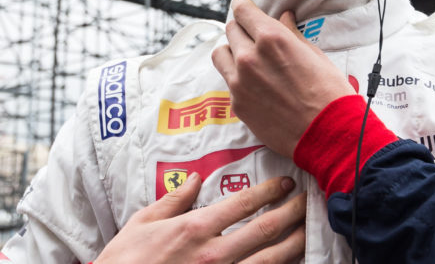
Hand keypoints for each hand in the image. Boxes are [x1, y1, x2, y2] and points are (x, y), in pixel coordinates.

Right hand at [95, 174, 305, 263]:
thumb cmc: (124, 262)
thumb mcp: (141, 225)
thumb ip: (172, 200)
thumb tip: (192, 178)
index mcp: (195, 229)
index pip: (243, 203)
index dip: (270, 191)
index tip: (285, 184)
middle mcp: (214, 254)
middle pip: (266, 229)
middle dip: (292, 212)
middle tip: (309, 201)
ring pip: (272, 260)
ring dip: (295, 243)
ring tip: (309, 231)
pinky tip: (292, 262)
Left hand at [211, 0, 354, 158]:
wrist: (327, 134)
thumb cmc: (329, 94)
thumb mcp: (316, 56)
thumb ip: (292, 34)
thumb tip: (284, 18)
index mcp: (272, 38)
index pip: (243, 10)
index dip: (243, 4)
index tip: (244, 4)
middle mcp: (250, 57)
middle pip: (231, 29)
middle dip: (242, 28)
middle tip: (253, 34)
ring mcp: (239, 82)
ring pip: (220, 53)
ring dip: (231, 51)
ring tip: (247, 58)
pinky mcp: (237, 104)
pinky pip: (228, 81)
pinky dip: (237, 78)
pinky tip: (255, 85)